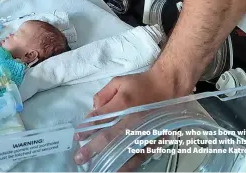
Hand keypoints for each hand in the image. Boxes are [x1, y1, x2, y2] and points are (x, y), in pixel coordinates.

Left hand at [74, 67, 191, 166]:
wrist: (168, 86)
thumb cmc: (141, 83)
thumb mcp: (119, 82)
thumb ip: (104, 95)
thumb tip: (95, 110)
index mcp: (124, 104)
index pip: (100, 119)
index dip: (87, 129)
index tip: (77, 137)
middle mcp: (133, 120)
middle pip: (109, 138)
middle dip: (93, 149)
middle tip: (79, 158)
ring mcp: (145, 131)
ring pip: (125, 151)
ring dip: (111, 161)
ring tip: (100, 168)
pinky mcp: (155, 139)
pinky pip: (141, 155)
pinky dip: (130, 164)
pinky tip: (121, 169)